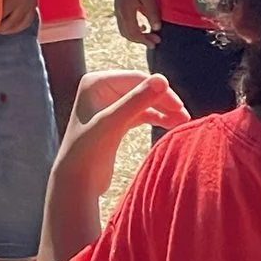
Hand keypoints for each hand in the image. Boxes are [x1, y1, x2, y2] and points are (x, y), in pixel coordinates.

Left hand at [55, 71, 188, 189]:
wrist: (75, 181)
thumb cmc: (88, 151)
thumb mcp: (113, 124)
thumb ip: (137, 101)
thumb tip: (162, 79)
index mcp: (96, 82)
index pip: (137, 79)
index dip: (160, 91)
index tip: (180, 107)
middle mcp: (101, 89)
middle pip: (142, 89)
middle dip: (164, 101)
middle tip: (185, 117)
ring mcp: (109, 105)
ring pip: (144, 102)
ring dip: (163, 110)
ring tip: (182, 122)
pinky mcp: (116, 122)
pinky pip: (142, 114)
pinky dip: (156, 118)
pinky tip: (171, 125)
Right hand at [113, 0, 160, 45]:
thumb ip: (152, 12)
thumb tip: (156, 28)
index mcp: (126, 11)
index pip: (134, 33)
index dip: (145, 40)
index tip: (156, 42)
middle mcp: (119, 12)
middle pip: (127, 34)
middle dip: (141, 40)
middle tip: (154, 42)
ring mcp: (117, 9)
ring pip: (124, 30)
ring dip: (135, 35)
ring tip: (148, 35)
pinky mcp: (119, 5)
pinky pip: (123, 23)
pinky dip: (131, 28)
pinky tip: (141, 25)